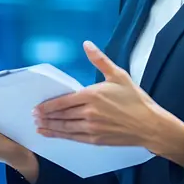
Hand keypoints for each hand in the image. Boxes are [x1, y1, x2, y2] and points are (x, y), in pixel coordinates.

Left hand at [32, 41, 183, 162]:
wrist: (149, 125)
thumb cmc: (135, 99)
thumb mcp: (119, 75)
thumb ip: (100, 60)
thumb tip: (87, 44)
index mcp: (92, 95)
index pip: (63, 101)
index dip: (48, 106)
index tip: (37, 108)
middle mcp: (89, 112)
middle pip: (61, 115)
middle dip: (45, 117)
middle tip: (33, 116)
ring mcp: (91, 128)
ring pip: (65, 128)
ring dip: (50, 127)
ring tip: (38, 126)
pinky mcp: (95, 139)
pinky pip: (73, 138)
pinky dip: (60, 136)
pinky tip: (52, 135)